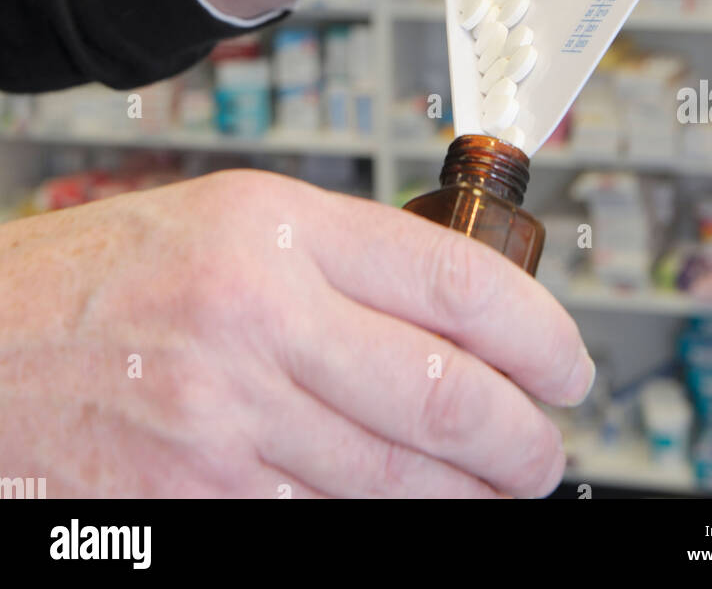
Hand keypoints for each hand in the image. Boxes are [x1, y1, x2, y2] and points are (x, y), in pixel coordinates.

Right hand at [0, 170, 592, 497]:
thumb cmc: (110, 275)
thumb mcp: (229, 221)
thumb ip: (341, 257)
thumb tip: (456, 313)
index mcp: (275, 227)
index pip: (454, 277)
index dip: (539, 330)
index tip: (568, 362)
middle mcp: (258, 316)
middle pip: (444, 391)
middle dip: (522, 436)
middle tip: (544, 446)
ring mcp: (226, 420)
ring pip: (397, 480)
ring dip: (469, 494)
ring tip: (494, 485)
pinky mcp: (197, 500)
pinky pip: (324, 523)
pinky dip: (382, 523)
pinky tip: (405, 509)